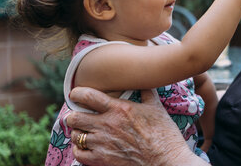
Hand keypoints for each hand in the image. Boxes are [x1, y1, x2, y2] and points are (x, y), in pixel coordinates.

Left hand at [66, 87, 203, 165]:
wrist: (166, 159)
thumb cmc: (164, 133)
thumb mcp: (156, 107)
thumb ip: (146, 92)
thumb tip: (144, 81)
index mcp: (119, 108)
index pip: (87, 96)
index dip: (76, 93)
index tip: (76, 94)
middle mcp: (107, 124)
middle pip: (74, 117)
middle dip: (74, 115)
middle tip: (79, 115)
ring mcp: (103, 143)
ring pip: (74, 135)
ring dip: (78, 132)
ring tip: (84, 131)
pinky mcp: (102, 160)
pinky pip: (78, 154)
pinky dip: (80, 149)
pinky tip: (87, 146)